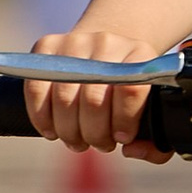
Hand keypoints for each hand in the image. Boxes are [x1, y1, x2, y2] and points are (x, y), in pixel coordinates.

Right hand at [21, 25, 175, 157]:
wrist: (106, 51)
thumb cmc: (129, 93)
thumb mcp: (152, 112)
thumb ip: (155, 145)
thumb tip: (130, 150)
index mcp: (140, 56)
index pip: (131, 90)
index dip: (123, 121)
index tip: (121, 139)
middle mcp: (108, 43)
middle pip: (93, 99)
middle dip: (93, 134)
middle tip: (98, 144)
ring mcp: (75, 42)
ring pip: (63, 98)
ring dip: (68, 131)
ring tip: (77, 140)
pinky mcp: (47, 45)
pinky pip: (36, 88)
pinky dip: (41, 117)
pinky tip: (52, 130)